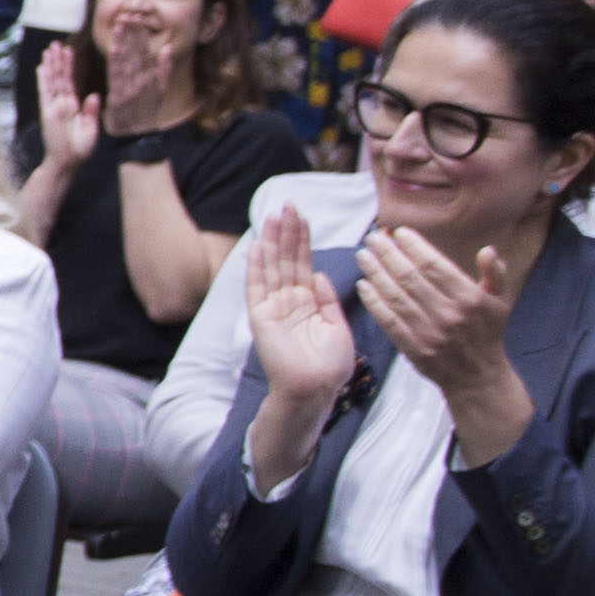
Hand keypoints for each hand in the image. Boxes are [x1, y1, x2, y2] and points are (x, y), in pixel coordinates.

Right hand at [34, 42, 102, 170]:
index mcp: (74, 106)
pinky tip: (42, 68)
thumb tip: (94, 95)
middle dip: (58, 60)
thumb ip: (91, 112)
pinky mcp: (48, 112)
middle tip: (56, 43)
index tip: (68, 51)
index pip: (71, 81)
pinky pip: (45, 93)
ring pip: (52, 81)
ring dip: (50, 65)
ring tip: (49, 49)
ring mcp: (54, 107)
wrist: (68, 163)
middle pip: (60, 77)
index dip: (69, 66)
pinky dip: (44, 80)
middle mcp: (63, 104)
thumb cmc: (80, 150)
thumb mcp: (92, 129)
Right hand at [240, 206, 356, 438]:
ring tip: (275, 214)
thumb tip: (320, 274)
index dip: (303, 240)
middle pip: (287, 260)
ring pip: (272, 267)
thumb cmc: (329, 367)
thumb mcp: (337, 326)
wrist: (314, 389)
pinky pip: (257, 285)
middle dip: (287, 232)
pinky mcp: (261, 316)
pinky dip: (257, 264)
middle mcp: (288, 301)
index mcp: (308, 303)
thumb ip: (328, 299)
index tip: (303, 216)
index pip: (303, 264)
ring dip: (272, 240)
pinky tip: (259, 243)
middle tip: (288, 205)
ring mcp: (273, 307)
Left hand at [353, 224, 529, 456]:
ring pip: (396, 296)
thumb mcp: (500, 302)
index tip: (399, 232)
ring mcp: (429, 332)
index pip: (435, 266)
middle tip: (373, 238)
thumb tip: (488, 250)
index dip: (414, 247)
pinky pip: (389, 320)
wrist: (477, 376)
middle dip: (388, 254)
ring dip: (376, 273)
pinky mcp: (413, 348)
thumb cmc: (487, 332)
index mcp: (470, 298)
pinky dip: (373, 302)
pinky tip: (363, 285)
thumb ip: (496, 274)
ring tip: (363, 256)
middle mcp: (449, 314)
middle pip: (410, 277)